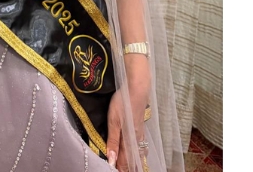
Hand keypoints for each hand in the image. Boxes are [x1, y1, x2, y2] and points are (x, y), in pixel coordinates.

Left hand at [105, 54, 150, 170]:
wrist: (137, 89)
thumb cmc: (123, 104)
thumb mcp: (113, 121)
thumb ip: (112, 141)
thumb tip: (111, 161)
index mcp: (128, 140)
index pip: (124, 160)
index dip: (120, 169)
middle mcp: (135, 139)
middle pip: (132, 159)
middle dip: (128, 167)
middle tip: (123, 171)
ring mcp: (139, 133)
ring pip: (138, 153)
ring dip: (134, 162)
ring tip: (133, 168)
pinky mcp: (140, 127)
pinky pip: (141, 145)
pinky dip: (139, 153)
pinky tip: (140, 153)